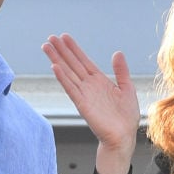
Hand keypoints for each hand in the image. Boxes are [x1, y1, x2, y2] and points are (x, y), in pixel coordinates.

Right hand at [43, 34, 140, 173]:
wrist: (123, 136)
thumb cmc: (125, 116)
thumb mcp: (127, 88)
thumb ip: (121, 71)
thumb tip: (117, 53)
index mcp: (99, 81)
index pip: (84, 61)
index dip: (74, 49)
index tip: (64, 37)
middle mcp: (89, 86)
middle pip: (72, 64)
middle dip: (61, 51)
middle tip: (50, 37)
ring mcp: (84, 94)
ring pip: (68, 73)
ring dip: (57, 60)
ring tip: (47, 47)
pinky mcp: (82, 104)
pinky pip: (71, 89)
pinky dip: (63, 78)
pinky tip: (55, 67)